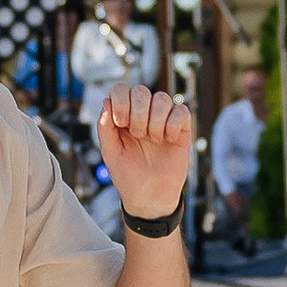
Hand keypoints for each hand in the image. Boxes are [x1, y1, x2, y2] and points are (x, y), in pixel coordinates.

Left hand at [100, 79, 193, 219]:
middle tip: (138, 135)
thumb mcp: (110, 153)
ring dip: (156, 121)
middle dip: (138, 114)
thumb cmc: (128, 175)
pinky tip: (168, 140)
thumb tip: (106, 101)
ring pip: (162, 99)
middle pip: (142, 91)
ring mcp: (163, 119)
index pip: (121, 89)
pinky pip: (181, 111)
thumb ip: (105, 127)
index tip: (121, 123)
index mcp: (122, 115)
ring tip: (153, 140)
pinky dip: (173, 125)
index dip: (121, 101)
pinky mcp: (181, 128)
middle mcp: (142, 113)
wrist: (150, 197)